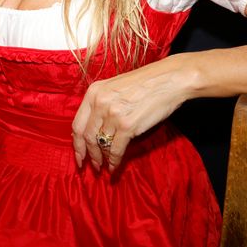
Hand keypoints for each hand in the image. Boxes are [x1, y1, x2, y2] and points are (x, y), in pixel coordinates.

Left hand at [71, 56, 192, 171]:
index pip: (77, 124)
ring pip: (101, 144)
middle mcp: (99, 102)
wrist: (169, 79)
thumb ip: (102, 103)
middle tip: (91, 166)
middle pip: (87, 137)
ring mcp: (112, 114)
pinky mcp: (127, 125)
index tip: (79, 155)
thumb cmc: (146, 83)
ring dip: (101, 159)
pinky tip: (114, 167)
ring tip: (103, 167)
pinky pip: (116, 149)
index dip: (77, 144)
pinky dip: (114, 161)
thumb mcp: (114, 87)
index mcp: (94, 92)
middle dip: (87, 155)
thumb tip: (94, 128)